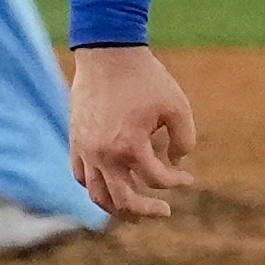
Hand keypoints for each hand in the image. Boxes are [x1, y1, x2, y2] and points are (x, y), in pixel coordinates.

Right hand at [70, 44, 197, 218]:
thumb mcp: (177, 105)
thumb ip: (184, 139)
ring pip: (98, 195)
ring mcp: (86, 150)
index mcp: (130, 146)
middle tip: (164, 212)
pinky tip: (112, 184)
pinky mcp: (76, 141)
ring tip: (135, 212)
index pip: (156, 180)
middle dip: (147, 210)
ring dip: (118, 208)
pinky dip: (96, 187)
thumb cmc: (145, 77)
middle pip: (124, 201)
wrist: (107, 52)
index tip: (188, 177)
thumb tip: (176, 163)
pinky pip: (81, 176)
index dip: (177, 181)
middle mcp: (104, 154)